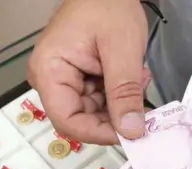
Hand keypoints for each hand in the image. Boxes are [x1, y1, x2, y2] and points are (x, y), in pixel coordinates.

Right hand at [27, 0, 149, 144]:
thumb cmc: (109, 6)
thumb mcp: (122, 50)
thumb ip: (125, 93)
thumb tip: (131, 132)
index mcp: (49, 72)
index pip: (67, 121)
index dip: (98, 134)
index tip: (130, 134)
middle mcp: (49, 80)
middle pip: (80, 119)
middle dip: (114, 116)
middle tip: (142, 101)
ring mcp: (62, 79)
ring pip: (92, 112)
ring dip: (120, 104)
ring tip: (139, 78)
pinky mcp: (76, 78)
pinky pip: (97, 99)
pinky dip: (118, 94)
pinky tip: (132, 76)